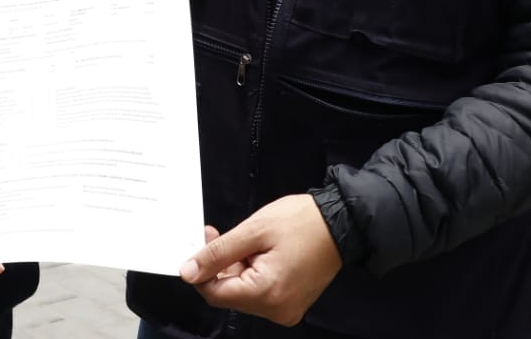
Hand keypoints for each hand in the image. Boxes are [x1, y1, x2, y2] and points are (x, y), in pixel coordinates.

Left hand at [179, 194, 341, 327]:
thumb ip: (218, 253)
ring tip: (246, 241)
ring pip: (242, 293)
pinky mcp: (291, 303)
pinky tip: (256, 251)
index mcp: (267, 293)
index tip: (199, 245)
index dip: (200, 270)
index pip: (215, 293)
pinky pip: (259, 292)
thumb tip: (188, 271)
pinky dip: (251, 273)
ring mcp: (286, 309)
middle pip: (229, 294)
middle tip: (217, 234)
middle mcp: (277, 310)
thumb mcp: (253, 230)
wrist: (342, 222)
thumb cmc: (302, 222)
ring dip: (236, 267)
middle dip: (220, 265)